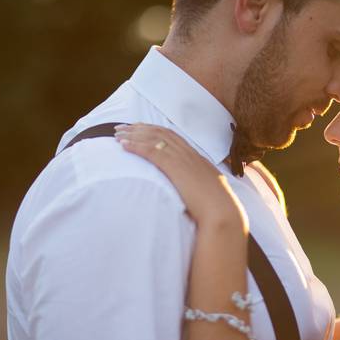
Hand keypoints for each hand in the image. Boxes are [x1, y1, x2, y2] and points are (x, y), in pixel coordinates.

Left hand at [116, 123, 247, 231]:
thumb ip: (197, 186)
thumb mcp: (206, 191)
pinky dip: (136, 146)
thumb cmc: (216, 208)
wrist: (222, 212)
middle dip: (139, 128)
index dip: (153, 130)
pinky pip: (151, 151)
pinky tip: (124, 146)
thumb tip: (191, 191)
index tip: (138, 128)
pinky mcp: (175, 167)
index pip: (172, 136)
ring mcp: (182, 159)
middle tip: (121, 127)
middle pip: (160, 133)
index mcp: (196, 158)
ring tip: (117, 134)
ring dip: (133, 135)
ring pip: (154, 139)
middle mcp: (189, 154)